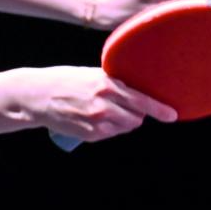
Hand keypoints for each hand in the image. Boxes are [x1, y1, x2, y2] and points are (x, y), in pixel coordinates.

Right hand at [32, 66, 176, 142]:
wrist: (37, 96)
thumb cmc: (66, 80)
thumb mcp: (91, 74)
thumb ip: (114, 83)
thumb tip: (138, 91)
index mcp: (106, 85)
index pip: (141, 100)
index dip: (160, 109)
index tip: (172, 115)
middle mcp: (104, 105)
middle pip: (137, 117)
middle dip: (136, 113)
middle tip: (125, 105)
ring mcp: (96, 122)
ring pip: (125, 127)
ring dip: (124, 121)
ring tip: (108, 111)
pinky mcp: (90, 135)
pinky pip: (111, 134)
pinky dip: (110, 128)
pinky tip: (97, 118)